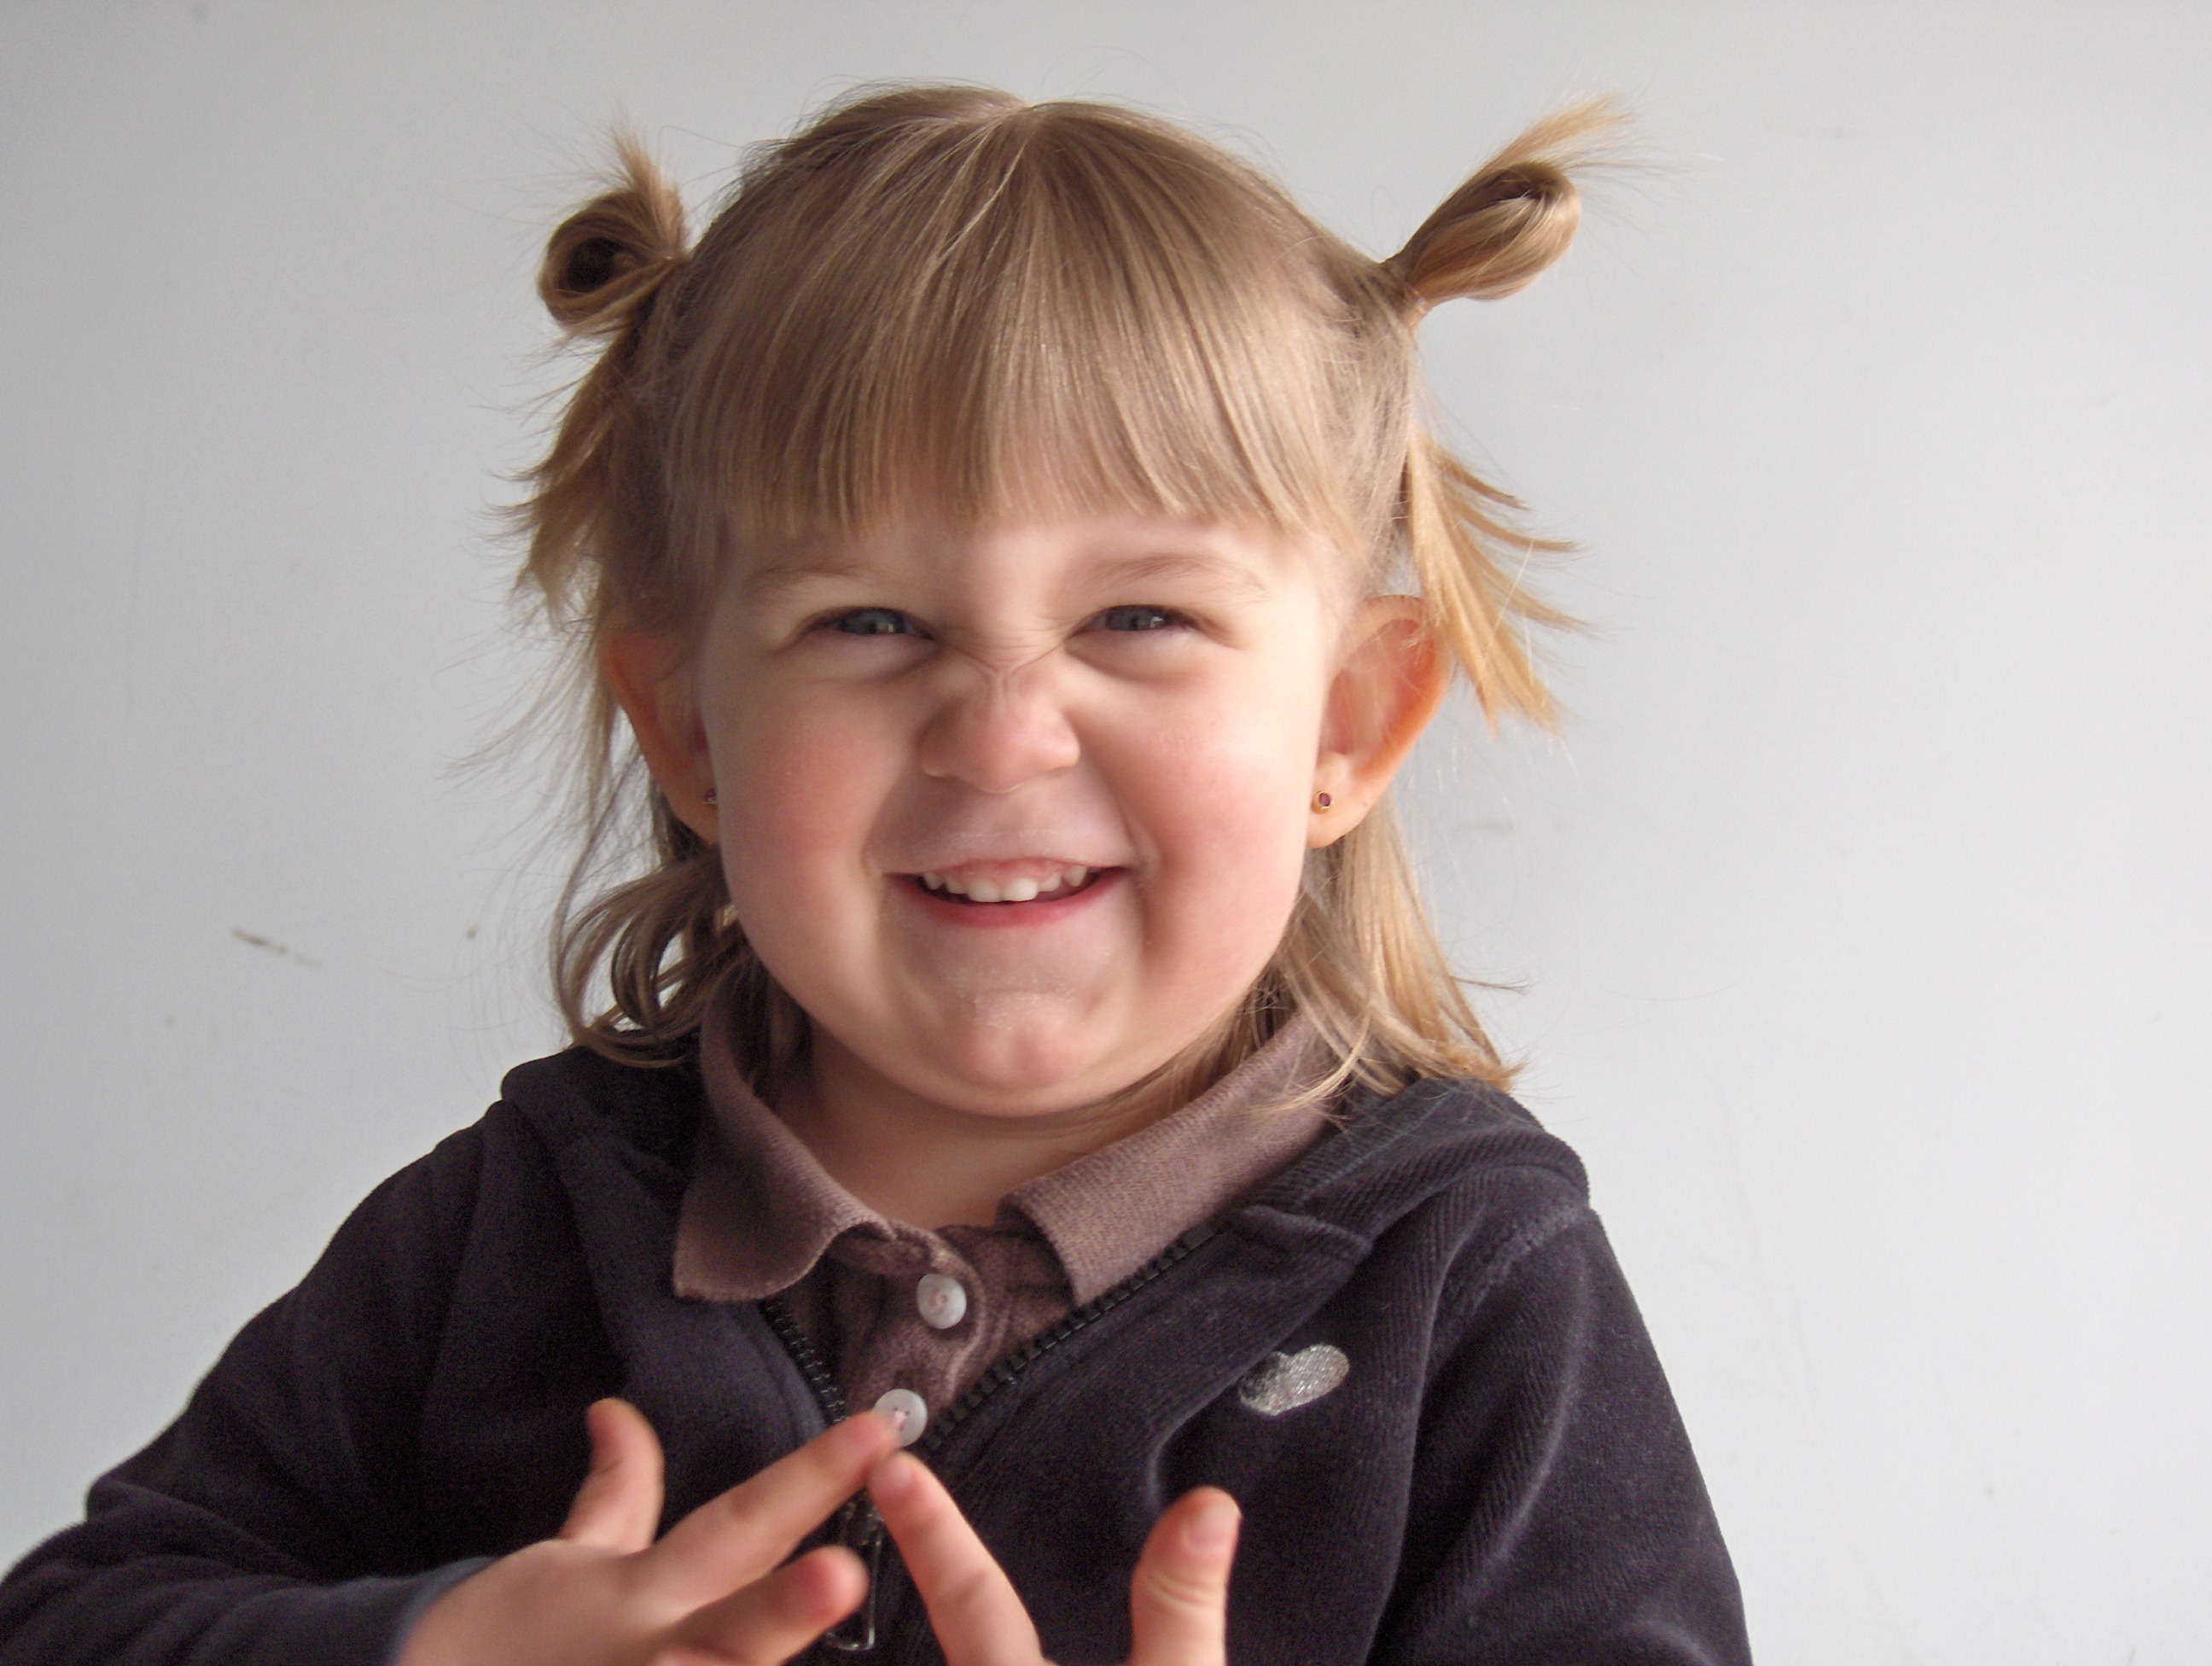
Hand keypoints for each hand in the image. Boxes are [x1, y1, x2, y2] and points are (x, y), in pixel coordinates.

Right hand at [399, 1399, 897, 1665]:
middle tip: (842, 1576)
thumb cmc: (507, 1641)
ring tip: (820, 1617)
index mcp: (643, 1595)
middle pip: (730, 1632)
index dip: (809, 1478)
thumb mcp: (564, 1562)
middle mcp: (648, 1656)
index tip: (877, 1432)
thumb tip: (618, 1409)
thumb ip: (616, 1492)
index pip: (740, 1523)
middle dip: (784, 1608)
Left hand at [867, 1451, 1239, 1665]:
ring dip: (934, 1642)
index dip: (931, 1528)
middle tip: (870, 1514)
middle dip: (913, 1577)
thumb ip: (1180, 1608)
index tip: (891, 1467)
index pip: (968, 1595)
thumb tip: (1207, 1504)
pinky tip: (970, 1659)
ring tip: (904, 1590)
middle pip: (941, 1644)